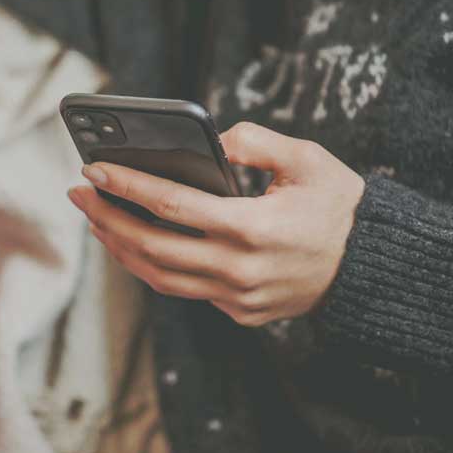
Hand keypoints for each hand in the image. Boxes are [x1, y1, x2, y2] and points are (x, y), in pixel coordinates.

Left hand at [68, 122, 364, 325]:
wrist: (373, 266)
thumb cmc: (339, 206)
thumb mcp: (309, 161)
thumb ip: (257, 142)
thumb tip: (212, 139)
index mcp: (253, 228)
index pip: (171, 205)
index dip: (127, 186)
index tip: (93, 169)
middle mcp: (239, 269)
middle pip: (151, 246)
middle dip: (107, 217)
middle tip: (79, 192)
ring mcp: (237, 297)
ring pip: (159, 277)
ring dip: (120, 247)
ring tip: (97, 217)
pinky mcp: (240, 312)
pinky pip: (183, 290)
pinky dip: (152, 267)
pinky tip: (134, 242)